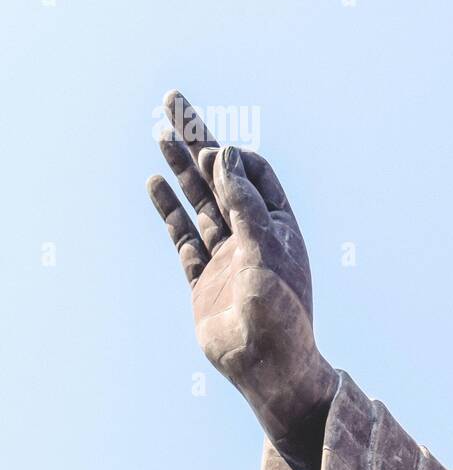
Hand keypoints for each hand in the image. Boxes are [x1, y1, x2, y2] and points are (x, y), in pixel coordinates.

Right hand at [146, 91, 335, 460]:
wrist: (266, 367)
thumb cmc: (279, 311)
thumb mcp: (266, 250)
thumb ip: (244, 203)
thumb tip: (225, 156)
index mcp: (280, 227)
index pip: (255, 175)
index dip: (233, 157)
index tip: (214, 147)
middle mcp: (253, 236)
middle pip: (220, 179)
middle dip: (198, 141)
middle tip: (173, 102)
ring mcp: (225, 255)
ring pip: (197, 202)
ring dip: (179, 168)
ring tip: (159, 131)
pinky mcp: (202, 277)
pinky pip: (182, 235)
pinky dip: (168, 208)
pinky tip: (155, 182)